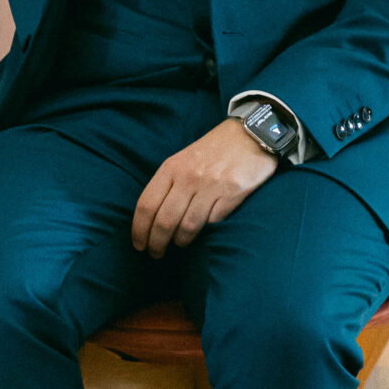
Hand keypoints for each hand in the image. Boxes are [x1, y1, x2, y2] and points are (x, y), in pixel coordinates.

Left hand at [131, 119, 278, 257]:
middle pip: (164, 221)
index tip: (138, 244)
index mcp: (171, 167)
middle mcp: (188, 177)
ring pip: (187, 226)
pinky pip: (213, 222)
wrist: (250, 134)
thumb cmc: (213, 149)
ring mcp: (211, 186)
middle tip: (155, 254)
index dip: (139, 229)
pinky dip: (206, 233)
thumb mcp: (183, 158)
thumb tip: (153, 216)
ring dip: (180, 242)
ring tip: (178, 245)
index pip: (147, 204)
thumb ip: (169, 183)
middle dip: (156, 243)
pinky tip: (202, 235)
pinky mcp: (232, 194)